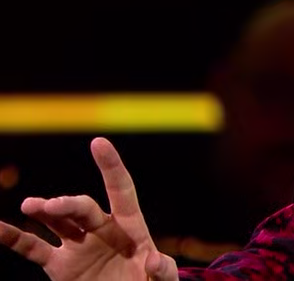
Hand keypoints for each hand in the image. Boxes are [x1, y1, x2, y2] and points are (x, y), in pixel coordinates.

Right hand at [0, 137, 176, 280]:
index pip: (121, 190)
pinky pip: (33, 249)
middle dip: (68, 204)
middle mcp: (102, 231)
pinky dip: (14, 238)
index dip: (111, 167)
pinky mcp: (60, 267)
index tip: (98, 142)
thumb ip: (163, 271)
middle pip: (83, 209)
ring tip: (30, 205)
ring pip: (57, 222)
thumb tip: (152, 258)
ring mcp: (79, 247)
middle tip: (53, 206)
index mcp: (130, 228)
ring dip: (44, 211)